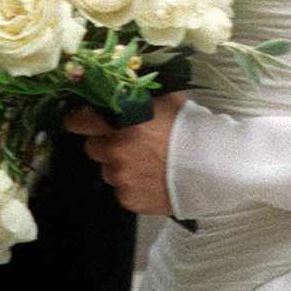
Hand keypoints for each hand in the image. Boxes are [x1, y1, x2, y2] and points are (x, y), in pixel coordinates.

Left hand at [64, 92, 185, 214]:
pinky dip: (132, 186)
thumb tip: (120, 92)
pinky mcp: (128, 199)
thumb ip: (136, 99)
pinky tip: (152, 179)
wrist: (212, 167)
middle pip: (93, 147)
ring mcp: (120, 177)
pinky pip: (121, 191)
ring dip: (120, 166)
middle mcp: (114, 150)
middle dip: (106, 144)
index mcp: (120, 122)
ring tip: (147, 163)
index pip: (78, 121)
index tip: (85, 121)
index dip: (80, 120)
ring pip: (108, 170)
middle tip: (130, 143)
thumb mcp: (164, 101)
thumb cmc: (189, 128)